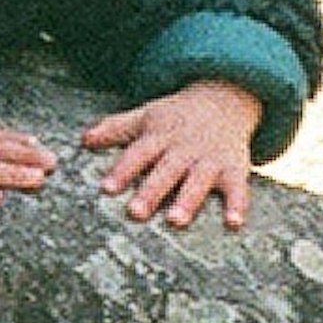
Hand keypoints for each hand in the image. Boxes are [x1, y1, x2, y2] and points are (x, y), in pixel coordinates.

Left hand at [83, 80, 261, 229]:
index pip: (137, 154)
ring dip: (187, 201)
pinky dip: (237, 205)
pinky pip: (238, 189)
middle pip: (165, 171)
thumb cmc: (177, 115)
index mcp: (159, 136)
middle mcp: (183, 149)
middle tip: (135, 213)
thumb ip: (116, 128)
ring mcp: (209, 160)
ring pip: (197, 182)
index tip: (106, 189)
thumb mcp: (147, 115)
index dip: (122, 171)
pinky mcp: (234, 170)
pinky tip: (234, 224)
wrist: (224, 98)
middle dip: (151, 192)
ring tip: (175, 222)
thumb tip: (83, 140)